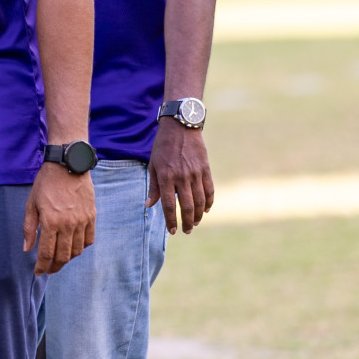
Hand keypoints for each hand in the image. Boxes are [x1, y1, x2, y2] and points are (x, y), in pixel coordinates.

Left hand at [23, 163, 95, 275]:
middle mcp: (68, 224)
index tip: (38, 272)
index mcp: (50, 221)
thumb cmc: (46, 184)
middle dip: (54, 267)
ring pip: (76, 251)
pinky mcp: (92, 217)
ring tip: (59, 260)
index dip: (42, 266)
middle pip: (63, 256)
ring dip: (67, 259)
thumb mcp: (31, 204)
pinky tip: (73, 248)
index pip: (46, 253)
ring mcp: (82, 221)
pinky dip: (81, 248)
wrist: (68, 166)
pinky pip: (88, 240)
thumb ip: (29, 228)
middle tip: (48, 270)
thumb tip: (27, 249)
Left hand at [148, 120, 213, 234]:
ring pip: (200, 201)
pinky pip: (210, 190)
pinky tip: (205, 210)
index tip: (172, 231)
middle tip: (186, 231)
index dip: (171, 220)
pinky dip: (209, 202)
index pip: (168, 205)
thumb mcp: (153, 165)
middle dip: (186, 222)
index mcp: (165, 177)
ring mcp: (195, 174)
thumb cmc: (162, 146)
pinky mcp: (206, 169)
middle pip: (187, 206)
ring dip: (198, 215)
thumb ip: (153, 186)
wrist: (180, 127)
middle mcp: (181, 177)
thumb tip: (149, 205)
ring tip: (194, 223)